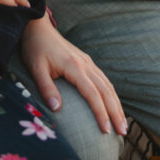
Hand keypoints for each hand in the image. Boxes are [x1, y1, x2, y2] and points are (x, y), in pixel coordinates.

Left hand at [20, 15, 126, 135]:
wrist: (38, 27)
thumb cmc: (35, 48)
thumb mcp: (36, 69)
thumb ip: (46, 88)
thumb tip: (57, 109)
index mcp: (74, 67)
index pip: (92, 94)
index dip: (101, 113)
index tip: (106, 130)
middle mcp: (85, 64)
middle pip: (106, 90)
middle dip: (116, 112)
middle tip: (123, 132)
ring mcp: (87, 62)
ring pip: (108, 85)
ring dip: (117, 104)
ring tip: (123, 123)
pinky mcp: (86, 61)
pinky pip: (103, 79)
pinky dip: (111, 94)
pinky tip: (113, 104)